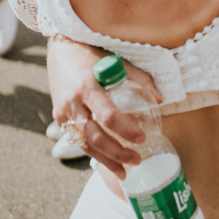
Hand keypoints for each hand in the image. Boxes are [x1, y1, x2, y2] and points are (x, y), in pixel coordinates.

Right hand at [47, 36, 159, 178]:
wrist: (60, 47)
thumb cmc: (91, 52)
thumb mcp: (116, 61)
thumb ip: (139, 79)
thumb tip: (160, 100)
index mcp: (87, 86)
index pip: (108, 116)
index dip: (126, 130)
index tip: (142, 138)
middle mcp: (72, 101)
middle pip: (95, 136)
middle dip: (117, 152)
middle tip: (137, 159)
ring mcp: (62, 111)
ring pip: (84, 143)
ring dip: (105, 159)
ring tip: (125, 170)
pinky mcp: (58, 116)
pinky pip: (77, 139)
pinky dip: (92, 152)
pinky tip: (107, 161)